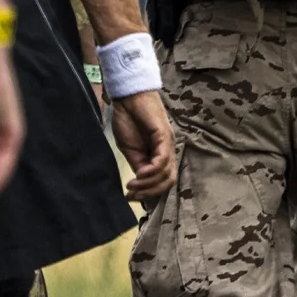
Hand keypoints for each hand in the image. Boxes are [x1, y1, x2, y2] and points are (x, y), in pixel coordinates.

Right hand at [108, 87, 175, 203]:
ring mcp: (168, 146)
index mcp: (159, 156)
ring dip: (149, 184)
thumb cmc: (128, 120)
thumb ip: (138, 164)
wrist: (128, 98)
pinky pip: (162, 160)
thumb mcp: (129, 149)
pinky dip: (152, 171)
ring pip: (167, 174)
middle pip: (168, 182)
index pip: (162, 181)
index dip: (148, 193)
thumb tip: (140, 184)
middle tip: (132, 195)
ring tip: (132, 185)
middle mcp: (168, 153)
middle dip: (150, 192)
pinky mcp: (165, 138)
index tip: (130, 198)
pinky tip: (139, 174)